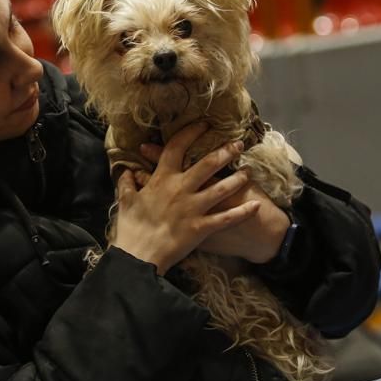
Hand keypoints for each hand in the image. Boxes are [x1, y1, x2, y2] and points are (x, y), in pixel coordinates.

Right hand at [110, 122, 261, 274]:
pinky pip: (227, 218)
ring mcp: (193, 208)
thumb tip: (125, 171)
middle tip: (238, 145)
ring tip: (248, 172)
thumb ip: (126, 183)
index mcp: (161, 179)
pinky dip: (243, 212)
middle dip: (225, 152)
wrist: (137, 255)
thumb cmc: (130, 228)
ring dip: (238, 178)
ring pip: (222, 188)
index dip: (191, 133)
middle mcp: (180, 189)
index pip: (177, 147)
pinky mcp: (201, 227)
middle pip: (208, 163)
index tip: (204, 125)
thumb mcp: (125, 201)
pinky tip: (256, 206)